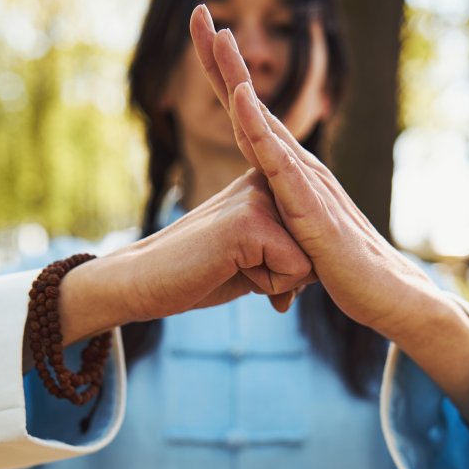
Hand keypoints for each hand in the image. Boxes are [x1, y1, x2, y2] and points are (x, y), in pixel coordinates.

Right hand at [57, 170, 315, 344]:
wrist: (144, 282)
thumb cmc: (197, 276)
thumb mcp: (253, 260)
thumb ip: (288, 253)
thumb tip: (324, 269)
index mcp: (265, 184)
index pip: (310, 239)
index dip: (284, 268)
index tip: (237, 260)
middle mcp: (265, 182)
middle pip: (314, 250)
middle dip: (283, 277)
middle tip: (232, 267)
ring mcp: (257, 198)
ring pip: (307, 262)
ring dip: (274, 282)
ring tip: (229, 266)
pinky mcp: (250, 221)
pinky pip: (293, 271)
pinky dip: (267, 286)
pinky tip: (227, 269)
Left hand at [189, 5, 426, 334]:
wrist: (384, 296)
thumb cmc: (341, 270)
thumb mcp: (293, 243)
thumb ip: (274, 231)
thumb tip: (256, 236)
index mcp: (287, 171)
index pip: (245, 118)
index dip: (222, 79)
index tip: (200, 40)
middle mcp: (298, 164)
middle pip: (251, 103)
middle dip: (224, 60)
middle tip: (201, 14)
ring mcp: (306, 181)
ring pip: (264, 121)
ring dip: (240, 79)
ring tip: (220, 39)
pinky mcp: (312, 206)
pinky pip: (280, 162)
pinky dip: (259, 128)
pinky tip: (242, 99)